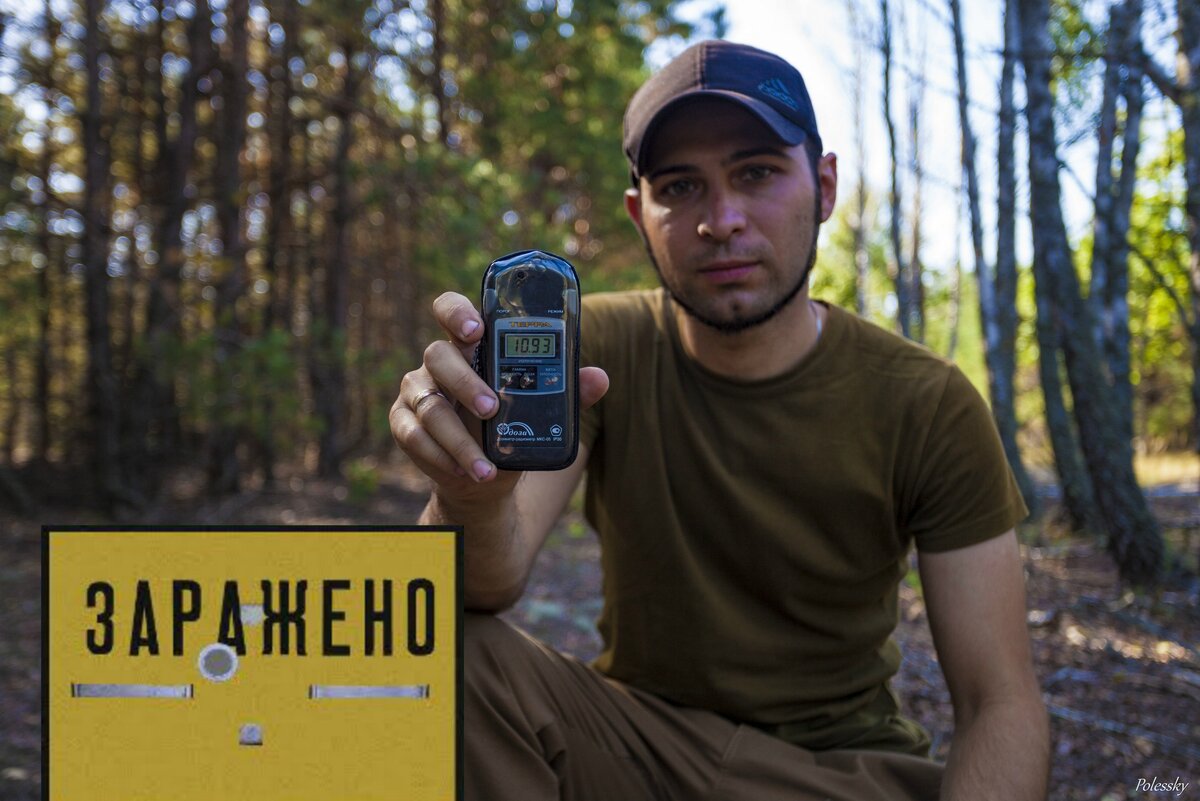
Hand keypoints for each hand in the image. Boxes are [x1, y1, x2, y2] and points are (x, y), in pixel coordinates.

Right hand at [390, 291, 607, 495]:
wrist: (485, 476)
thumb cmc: (511, 428)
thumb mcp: (539, 411)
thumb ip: (566, 392)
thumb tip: (599, 378)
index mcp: (469, 345)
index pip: (451, 310)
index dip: (458, 313)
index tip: (476, 329)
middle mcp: (438, 362)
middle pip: (438, 355)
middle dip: (465, 382)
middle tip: (492, 408)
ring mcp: (417, 391)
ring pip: (430, 406)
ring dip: (458, 438)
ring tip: (485, 467)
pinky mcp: (403, 423)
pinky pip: (414, 436)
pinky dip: (440, 456)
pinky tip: (465, 470)